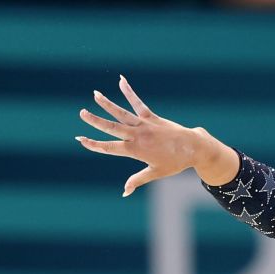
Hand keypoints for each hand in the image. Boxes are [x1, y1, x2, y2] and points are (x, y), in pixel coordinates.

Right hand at [75, 75, 204, 196]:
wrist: (194, 149)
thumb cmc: (175, 163)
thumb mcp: (155, 173)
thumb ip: (137, 180)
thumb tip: (124, 192)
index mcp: (136, 151)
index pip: (110, 148)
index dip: (94, 144)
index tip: (81, 139)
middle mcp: (138, 136)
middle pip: (112, 128)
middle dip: (96, 121)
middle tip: (81, 113)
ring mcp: (144, 125)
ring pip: (122, 113)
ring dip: (108, 104)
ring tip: (95, 94)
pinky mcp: (152, 117)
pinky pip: (138, 103)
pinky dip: (129, 92)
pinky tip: (121, 80)